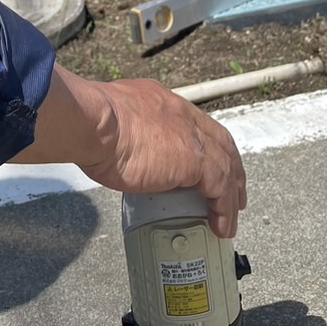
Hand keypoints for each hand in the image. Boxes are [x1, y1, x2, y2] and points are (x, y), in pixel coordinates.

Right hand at [12, 68, 246, 238]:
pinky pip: (221, 188)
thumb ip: (127, 133)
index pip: (195, 123)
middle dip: (231, 168)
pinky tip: (222, 225)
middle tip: (233, 193)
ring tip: (230, 218)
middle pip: (220, 141)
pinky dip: (224, 209)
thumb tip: (122, 151)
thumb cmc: (93, 122)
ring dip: (232, 194)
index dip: (208, 145)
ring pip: (226, 166)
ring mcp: (190, 136)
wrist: (95, 122)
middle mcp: (182, 114)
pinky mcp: (194, 160)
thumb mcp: (116, 119)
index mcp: (162, 102)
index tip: (211, 163)